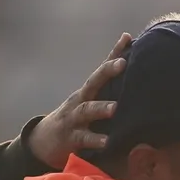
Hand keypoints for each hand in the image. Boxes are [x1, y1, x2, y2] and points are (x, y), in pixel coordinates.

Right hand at [28, 33, 131, 168]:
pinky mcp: (71, 138)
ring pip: (86, 110)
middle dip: (107, 71)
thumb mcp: (92, 103)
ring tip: (115, 108)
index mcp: (89, 91)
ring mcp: (74, 118)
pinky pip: (83, 138)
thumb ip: (110, 92)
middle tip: (123, 63)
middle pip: (93, 82)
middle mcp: (80, 100)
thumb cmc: (78, 119)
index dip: (114, 52)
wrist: (44, 141)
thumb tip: (135, 78)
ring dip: (100, 108)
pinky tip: (107, 142)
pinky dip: (95, 139)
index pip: (103, 68)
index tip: (128, 38)